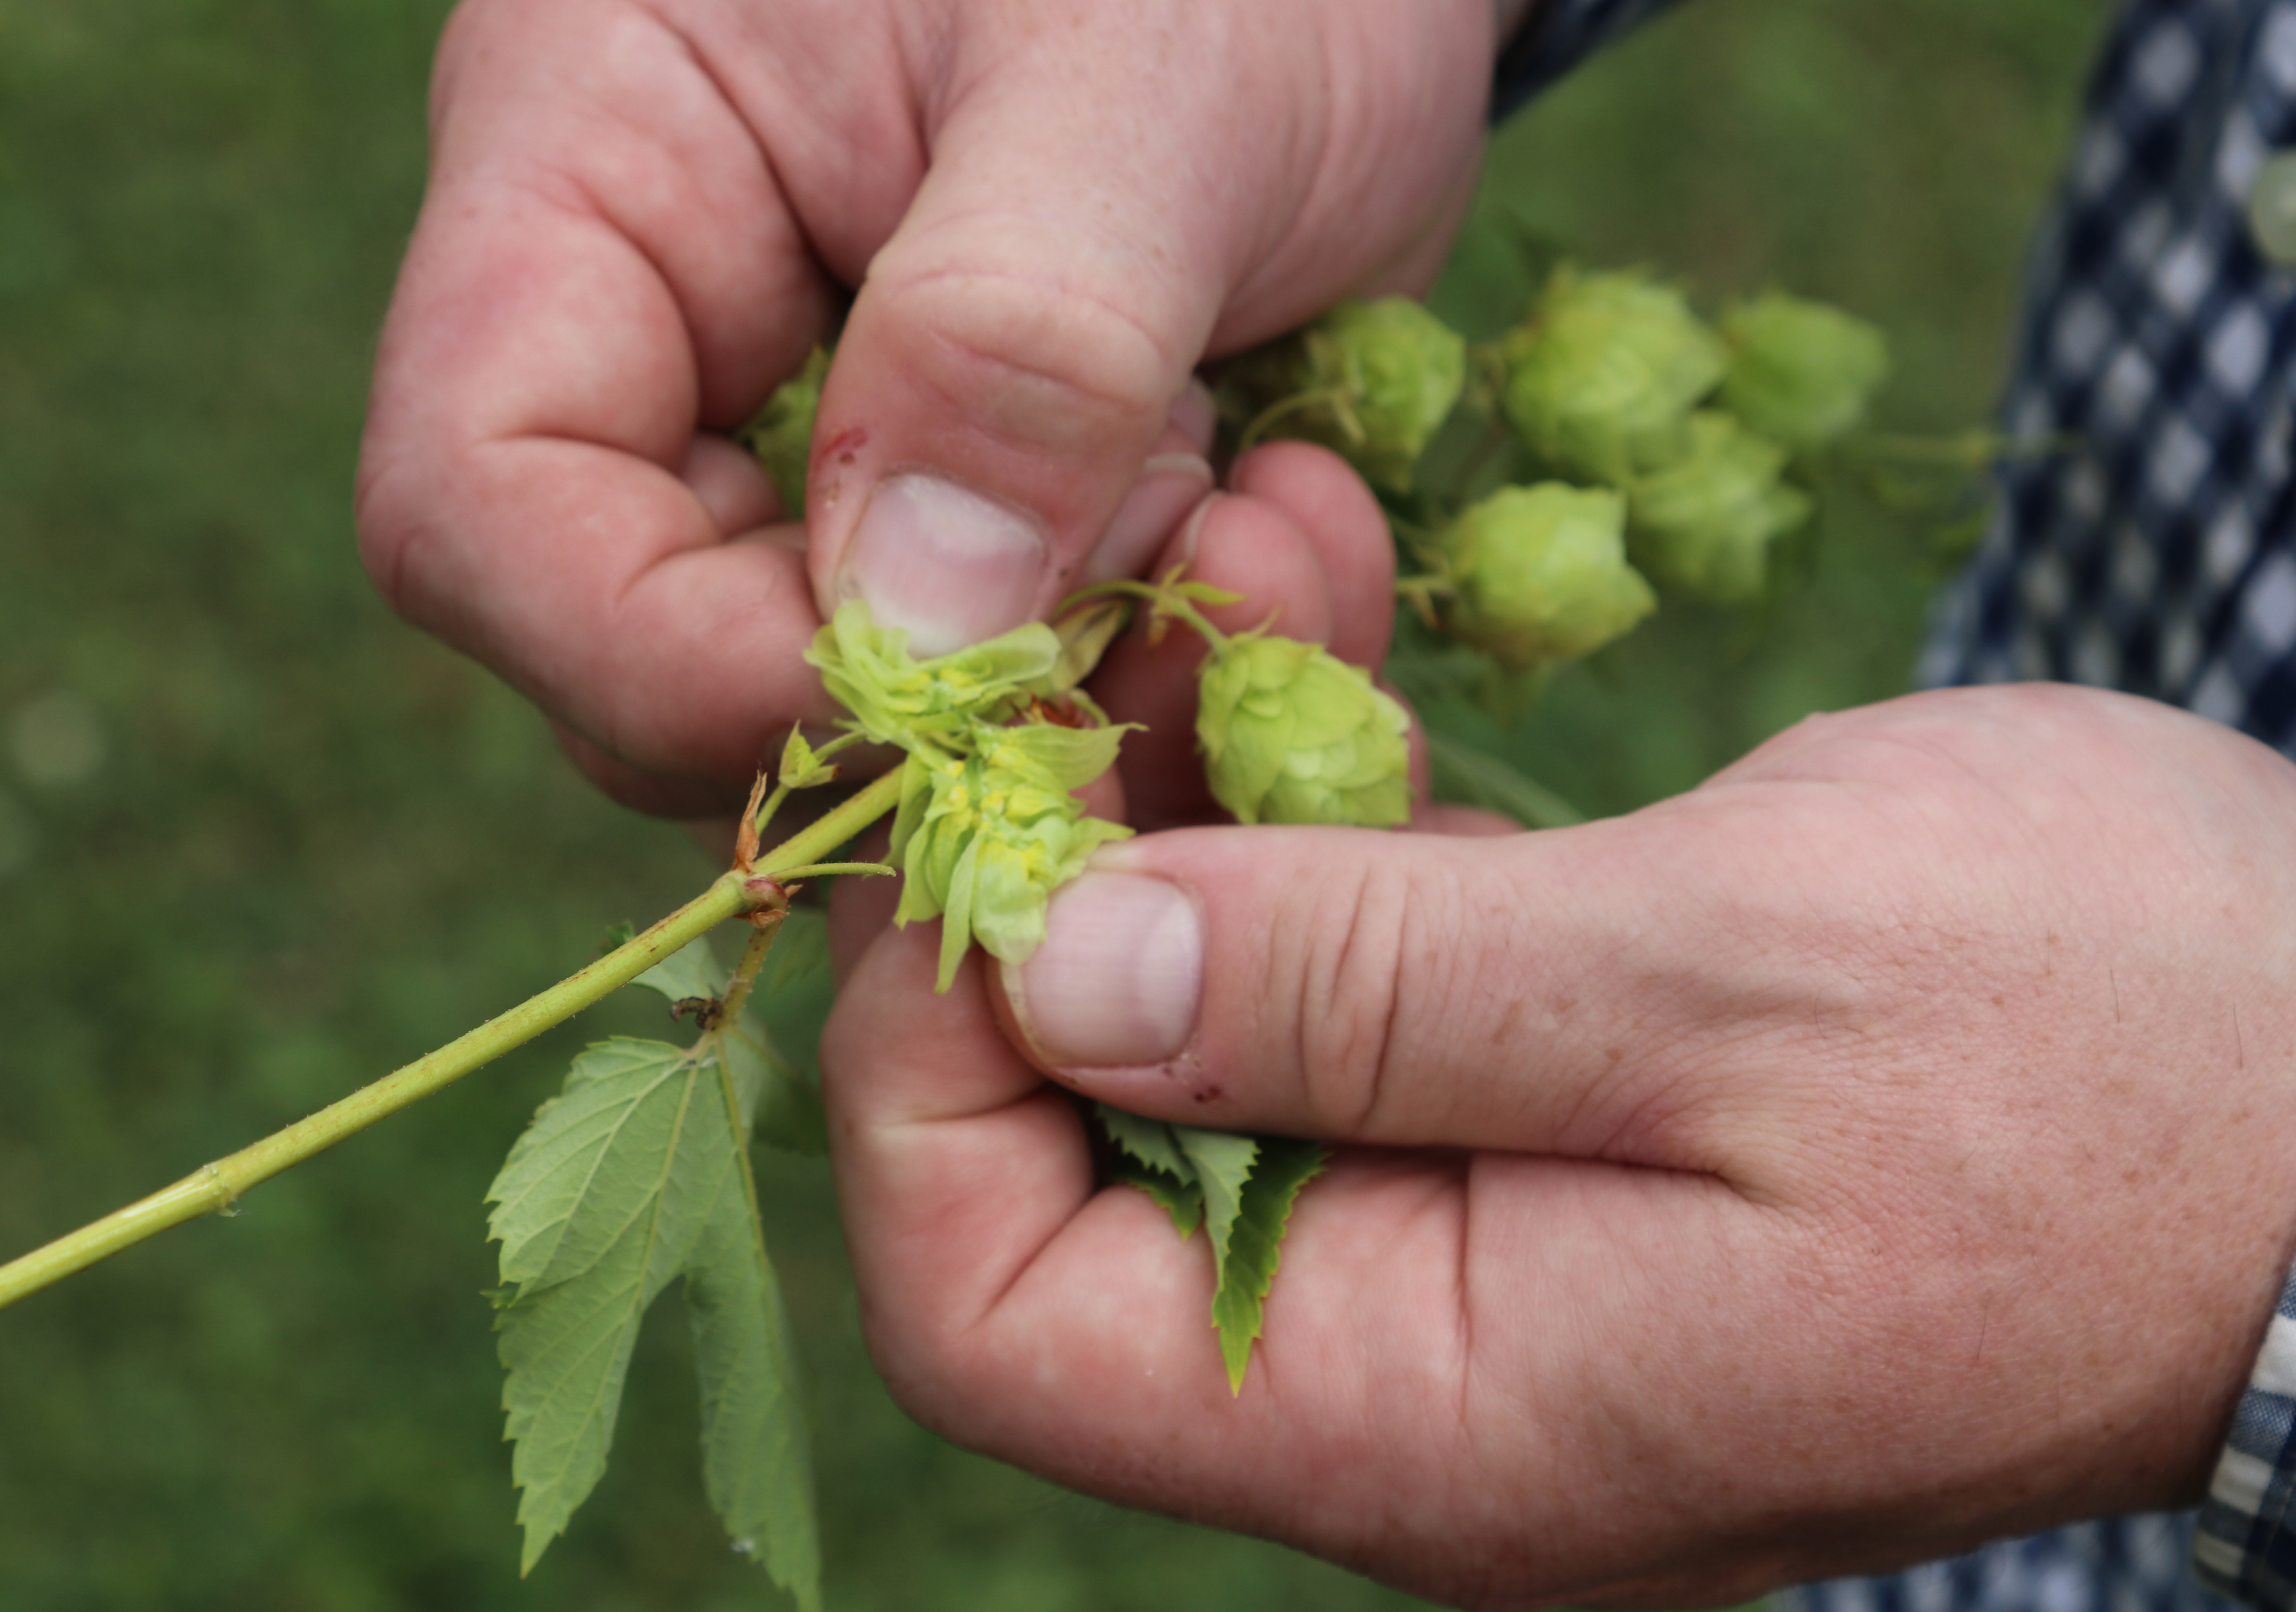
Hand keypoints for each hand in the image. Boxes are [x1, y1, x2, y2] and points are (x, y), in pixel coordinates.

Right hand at [354, 0, 1501, 814]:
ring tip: (1275, 549)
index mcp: (601, 168)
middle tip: (1165, 623)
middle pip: (652, 658)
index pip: (478, 504)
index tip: (938, 699)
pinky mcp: (986, 514)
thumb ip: (1016, 346)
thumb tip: (912, 652)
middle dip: (919, 715)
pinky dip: (1158, 676)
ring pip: (853, 712)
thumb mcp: (1142, 78)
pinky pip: (1011, 693)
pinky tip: (1294, 537)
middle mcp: (682, 336)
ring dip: (1079, 710)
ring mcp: (835, 442)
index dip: (664, 664)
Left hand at [823, 682, 2295, 1607]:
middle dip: (1069, 871)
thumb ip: (1371, 995)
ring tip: (1250, 551)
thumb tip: (1067, 971)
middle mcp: (1422, 1360)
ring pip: (1207, 1026)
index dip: (932, 1067)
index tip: (978, 824)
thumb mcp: (1734, 987)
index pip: (1000, 1319)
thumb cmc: (2122, 1061)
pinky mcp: (1540, 1104)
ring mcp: (1480, 1230)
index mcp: (1437, 1417)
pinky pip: (1343, 968)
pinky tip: (1325, 629)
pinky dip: (1316, 802)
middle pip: (1080, 1151)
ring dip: (1192, 791)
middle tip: (1121, 615)